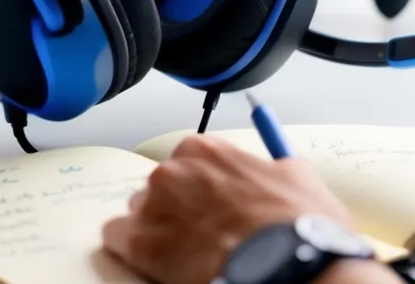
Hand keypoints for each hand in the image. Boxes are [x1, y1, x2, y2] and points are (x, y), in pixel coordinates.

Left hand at [102, 135, 393, 283]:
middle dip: (176, 210)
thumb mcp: (297, 177)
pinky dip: (131, 250)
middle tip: (199, 235)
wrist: (291, 264)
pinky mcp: (140, 242)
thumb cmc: (298, 225)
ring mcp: (153, 206)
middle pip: (160, 188)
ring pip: (138, 214)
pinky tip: (154, 262)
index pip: (186, 162)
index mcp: (206, 149)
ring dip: (156, 231)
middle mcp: (173, 170)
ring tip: (184, 254)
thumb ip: (274, 166)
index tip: (208, 206)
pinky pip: (116, 239)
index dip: (199, 189)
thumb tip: (274, 169)